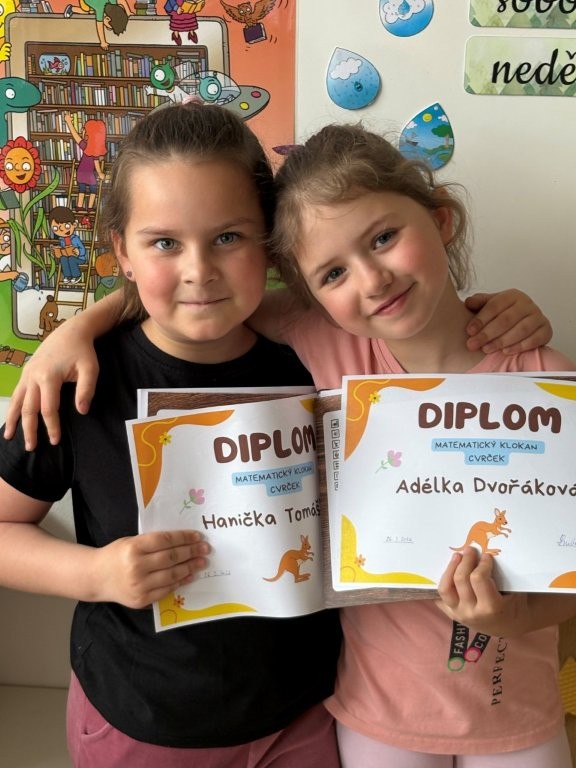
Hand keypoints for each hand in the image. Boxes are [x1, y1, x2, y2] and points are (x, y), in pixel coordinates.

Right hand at [3, 321, 99, 449]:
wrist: (71, 332)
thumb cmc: (82, 351)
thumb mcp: (90, 369)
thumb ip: (86, 390)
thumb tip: (82, 412)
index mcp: (49, 377)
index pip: (48, 409)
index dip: (51, 426)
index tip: (55, 441)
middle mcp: (33, 377)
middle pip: (28, 409)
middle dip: (29, 430)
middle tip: (31, 448)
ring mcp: (27, 374)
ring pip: (17, 401)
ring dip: (14, 420)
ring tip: (9, 437)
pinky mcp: (26, 372)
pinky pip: (17, 393)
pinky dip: (13, 407)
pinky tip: (11, 419)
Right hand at [94, 529, 209, 608]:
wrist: (96, 577)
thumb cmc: (116, 555)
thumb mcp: (131, 541)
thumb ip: (152, 542)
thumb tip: (183, 541)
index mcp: (134, 547)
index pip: (165, 540)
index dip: (184, 538)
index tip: (198, 536)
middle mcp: (137, 566)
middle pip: (171, 557)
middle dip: (192, 552)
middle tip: (206, 549)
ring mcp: (139, 585)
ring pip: (171, 574)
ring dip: (190, 567)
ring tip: (201, 562)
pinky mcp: (141, 599)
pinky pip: (166, 590)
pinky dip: (179, 582)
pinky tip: (189, 576)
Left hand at [436, 546, 527, 635]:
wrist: (508, 628)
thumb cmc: (514, 606)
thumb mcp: (514, 592)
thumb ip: (500, 575)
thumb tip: (486, 551)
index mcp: (490, 608)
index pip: (478, 579)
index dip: (482, 564)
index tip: (486, 555)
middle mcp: (471, 612)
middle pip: (460, 580)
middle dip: (465, 561)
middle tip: (470, 550)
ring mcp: (458, 614)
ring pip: (445, 588)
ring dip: (450, 569)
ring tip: (457, 556)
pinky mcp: (450, 614)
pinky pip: (439, 596)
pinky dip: (443, 582)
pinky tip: (449, 571)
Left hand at [465, 289, 551, 354]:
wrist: (523, 322)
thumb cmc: (502, 315)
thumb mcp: (489, 306)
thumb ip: (478, 303)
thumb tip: (468, 302)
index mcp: (511, 295)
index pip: (495, 306)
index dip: (481, 319)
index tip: (469, 331)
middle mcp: (527, 304)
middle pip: (506, 319)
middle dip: (487, 333)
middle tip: (473, 344)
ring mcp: (538, 316)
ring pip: (521, 329)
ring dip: (502, 341)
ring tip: (487, 349)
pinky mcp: (546, 330)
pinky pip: (535, 339)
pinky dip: (520, 346)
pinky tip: (506, 351)